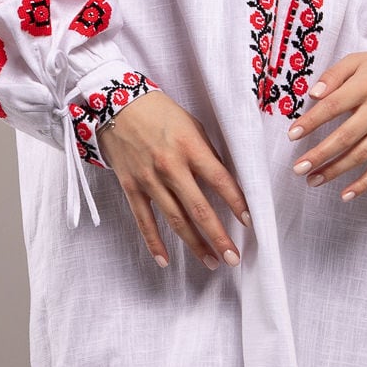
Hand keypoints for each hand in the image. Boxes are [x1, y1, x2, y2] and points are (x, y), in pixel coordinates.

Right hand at [99, 89, 249, 270]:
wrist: (116, 104)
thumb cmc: (160, 112)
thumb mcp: (192, 125)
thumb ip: (207, 153)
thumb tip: (225, 183)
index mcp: (190, 147)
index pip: (220, 181)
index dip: (237, 203)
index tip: (250, 222)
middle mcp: (170, 166)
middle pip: (199, 208)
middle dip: (219, 236)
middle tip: (233, 258)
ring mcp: (149, 179)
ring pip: (175, 220)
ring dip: (195, 244)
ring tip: (211, 262)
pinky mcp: (131, 187)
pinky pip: (144, 221)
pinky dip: (154, 243)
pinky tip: (165, 261)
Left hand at [285, 48, 366, 202]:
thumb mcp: (357, 60)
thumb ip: (333, 75)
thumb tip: (313, 95)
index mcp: (366, 85)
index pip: (333, 106)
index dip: (311, 122)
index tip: (292, 135)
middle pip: (345, 136)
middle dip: (320, 155)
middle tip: (298, 168)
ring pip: (361, 155)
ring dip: (335, 171)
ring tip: (313, 180)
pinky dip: (365, 183)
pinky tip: (346, 194)